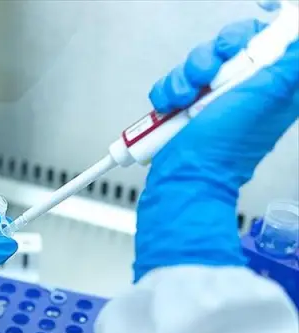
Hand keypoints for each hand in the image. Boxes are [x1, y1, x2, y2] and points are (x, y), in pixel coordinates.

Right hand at [135, 18, 298, 281]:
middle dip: (213, 55)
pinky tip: (170, 108)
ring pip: (199, 61)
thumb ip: (288, 67)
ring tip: (183, 100)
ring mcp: (214, 97)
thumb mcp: (265, 98)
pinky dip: (168, 91)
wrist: (183, 177)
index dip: (255, 33)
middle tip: (209, 75)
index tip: (238, 44)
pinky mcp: (187, 105)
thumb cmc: (222, 150)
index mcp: (275, 85)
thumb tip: (297, 44)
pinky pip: (175, 81)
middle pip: (231, 44)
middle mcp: (246, 88)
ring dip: (184, 77)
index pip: (273, 40)